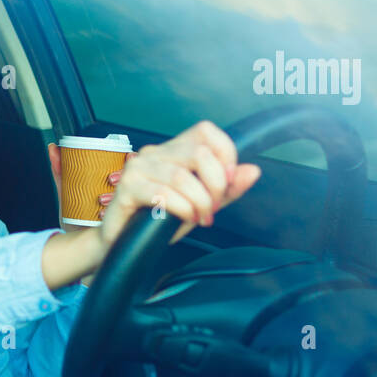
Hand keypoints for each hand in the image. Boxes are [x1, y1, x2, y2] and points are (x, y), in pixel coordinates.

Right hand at [91, 121, 261, 251]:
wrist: (123, 244)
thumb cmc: (157, 222)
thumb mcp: (200, 204)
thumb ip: (226, 189)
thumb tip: (253, 171)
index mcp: (172, 150)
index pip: (205, 131)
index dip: (225, 153)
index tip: (228, 183)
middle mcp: (153, 153)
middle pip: (199, 152)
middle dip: (215, 184)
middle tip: (212, 208)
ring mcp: (137, 168)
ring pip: (182, 176)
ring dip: (199, 202)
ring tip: (200, 217)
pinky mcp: (126, 188)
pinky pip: (162, 193)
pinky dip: (181, 208)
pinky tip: (185, 218)